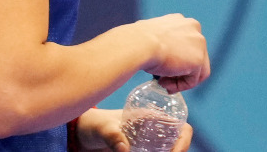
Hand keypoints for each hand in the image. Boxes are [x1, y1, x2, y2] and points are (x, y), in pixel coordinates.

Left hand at [74, 108, 192, 151]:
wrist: (82, 135)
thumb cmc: (92, 124)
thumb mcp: (101, 128)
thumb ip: (111, 135)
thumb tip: (125, 149)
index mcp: (150, 118)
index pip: (181, 126)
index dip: (184, 141)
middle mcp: (154, 131)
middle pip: (179, 143)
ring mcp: (149, 144)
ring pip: (168, 151)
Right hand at [131, 13, 209, 93]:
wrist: (140, 44)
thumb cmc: (139, 40)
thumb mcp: (152, 35)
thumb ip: (161, 40)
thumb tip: (158, 51)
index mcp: (182, 21)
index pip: (187, 44)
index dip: (177, 59)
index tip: (164, 67)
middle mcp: (194, 29)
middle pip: (194, 57)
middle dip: (180, 71)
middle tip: (164, 78)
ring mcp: (199, 44)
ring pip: (196, 70)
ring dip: (180, 80)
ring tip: (164, 84)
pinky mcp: (198, 60)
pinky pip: (192, 80)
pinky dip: (180, 86)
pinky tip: (165, 84)